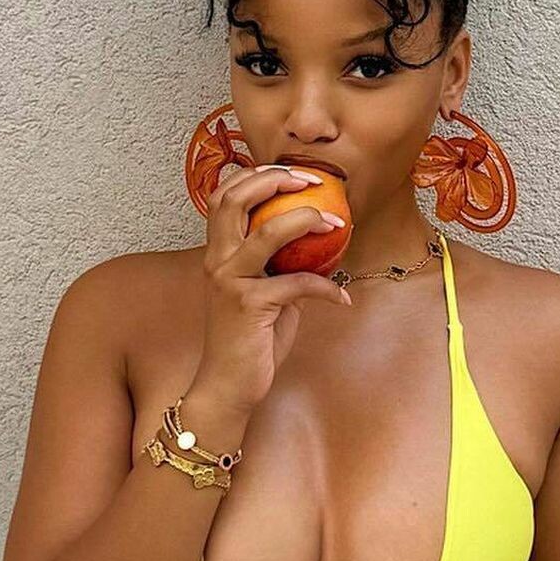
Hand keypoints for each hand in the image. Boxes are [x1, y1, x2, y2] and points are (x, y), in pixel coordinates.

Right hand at [195, 162, 352, 409]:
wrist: (229, 386)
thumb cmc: (251, 341)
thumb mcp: (267, 295)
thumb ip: (282, 267)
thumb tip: (319, 246)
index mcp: (217, 253)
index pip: (223, 196)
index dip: (256, 175)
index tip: (295, 174)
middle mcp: (216, 260)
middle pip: (233, 198)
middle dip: (275, 179)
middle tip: (313, 181)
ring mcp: (229, 281)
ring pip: (267, 231)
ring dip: (306, 220)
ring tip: (336, 223)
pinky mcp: (248, 305)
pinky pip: (298, 283)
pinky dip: (326, 287)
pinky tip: (342, 297)